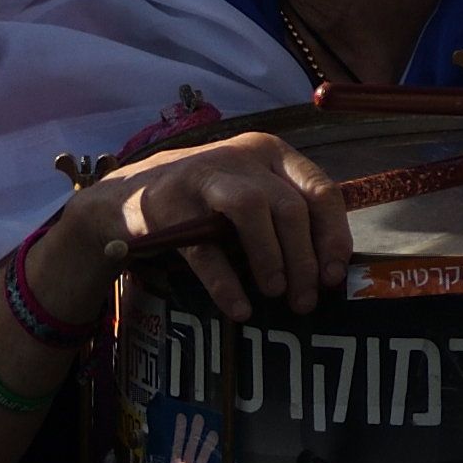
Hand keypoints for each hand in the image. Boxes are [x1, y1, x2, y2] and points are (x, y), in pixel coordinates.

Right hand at [82, 125, 356, 324]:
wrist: (127, 195)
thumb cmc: (207, 200)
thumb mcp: (252, 191)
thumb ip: (287, 216)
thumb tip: (329, 269)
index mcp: (272, 153)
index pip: (320, 190)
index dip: (333, 235)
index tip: (335, 276)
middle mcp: (243, 158)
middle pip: (289, 206)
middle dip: (304, 258)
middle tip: (306, 300)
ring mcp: (204, 178)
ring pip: (252, 210)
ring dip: (271, 258)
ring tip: (276, 295)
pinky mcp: (170, 207)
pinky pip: (204, 248)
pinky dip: (226, 282)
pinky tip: (240, 308)